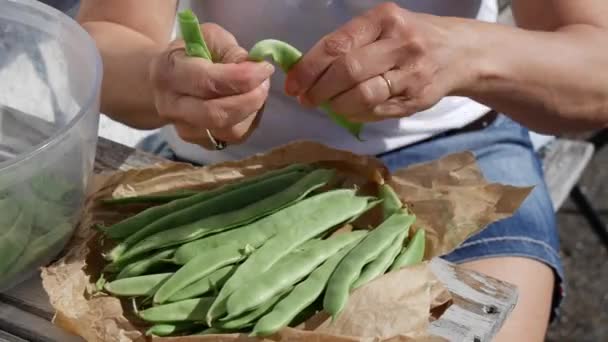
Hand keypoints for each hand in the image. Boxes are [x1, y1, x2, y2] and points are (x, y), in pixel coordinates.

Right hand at [149, 23, 273, 148]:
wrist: (165, 81)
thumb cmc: (189, 53)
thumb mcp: (208, 38)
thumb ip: (231, 51)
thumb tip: (256, 69)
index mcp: (170, 72)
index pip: (208, 82)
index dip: (242, 77)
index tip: (265, 68)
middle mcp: (173, 107)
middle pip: (217, 115)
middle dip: (250, 100)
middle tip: (265, 83)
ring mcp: (186, 130)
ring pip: (230, 131)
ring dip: (253, 111)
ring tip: (257, 90)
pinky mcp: (202, 143)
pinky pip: (234, 137)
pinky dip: (249, 121)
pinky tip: (248, 103)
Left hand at [285, 2, 476, 122]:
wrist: (460, 53)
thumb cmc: (410, 37)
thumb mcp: (383, 27)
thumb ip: (349, 43)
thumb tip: (304, 72)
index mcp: (385, 19)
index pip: (338, 44)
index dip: (309, 68)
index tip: (292, 84)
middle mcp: (401, 43)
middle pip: (348, 71)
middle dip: (319, 90)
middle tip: (306, 99)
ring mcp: (412, 73)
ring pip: (362, 96)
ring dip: (336, 105)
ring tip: (328, 104)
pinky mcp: (417, 99)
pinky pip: (376, 112)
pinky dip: (355, 114)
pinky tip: (349, 110)